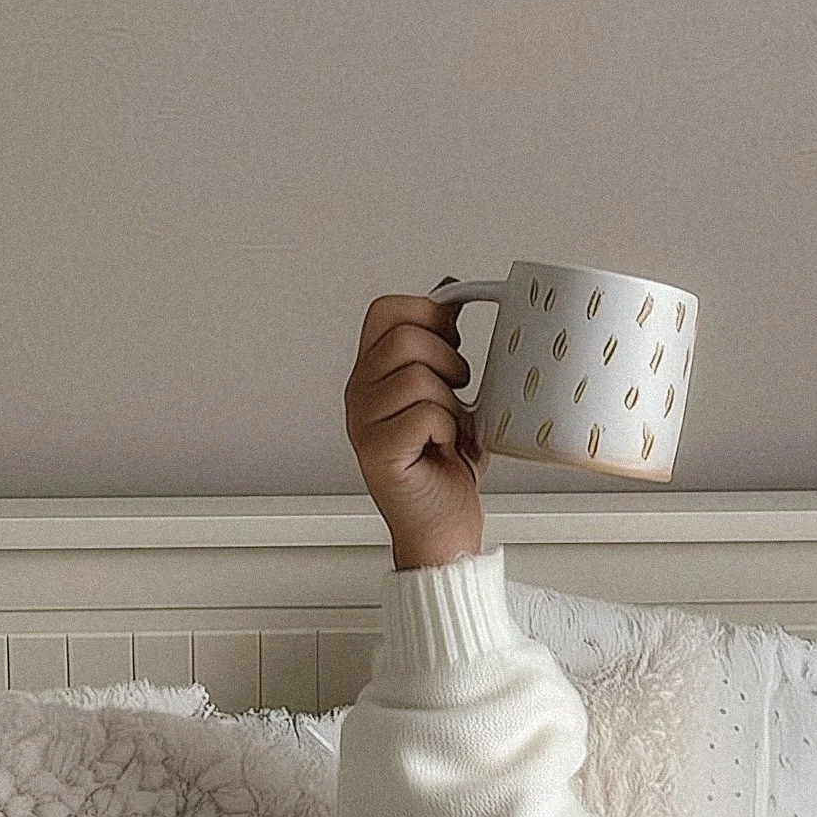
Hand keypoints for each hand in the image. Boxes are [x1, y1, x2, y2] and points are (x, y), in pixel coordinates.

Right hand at [344, 284, 491, 570]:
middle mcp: (359, 393)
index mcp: (372, 372)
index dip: (428, 314)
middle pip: (404, 337)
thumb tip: (449, 288)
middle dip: (448, 360)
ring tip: (450, 428)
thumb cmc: (446, 466)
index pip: (386, 311)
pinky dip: (449, 430)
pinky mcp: (377, 451)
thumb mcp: (451, 391)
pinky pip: (426, 415)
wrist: (444, 527)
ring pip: (418, 376)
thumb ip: (442, 342)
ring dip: (452, 402)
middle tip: (458, 393)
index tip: (454, 342)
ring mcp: (363, 422)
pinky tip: (443, 448)